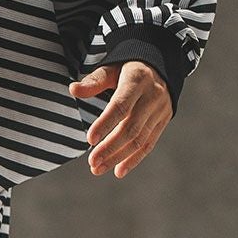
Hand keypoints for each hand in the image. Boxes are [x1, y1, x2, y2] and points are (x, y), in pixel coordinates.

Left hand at [68, 61, 170, 177]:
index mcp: (137, 81)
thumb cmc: (128, 69)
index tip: (89, 140)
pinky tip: (118, 170)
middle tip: (92, 162)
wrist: (161, 66)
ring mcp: (160, 110)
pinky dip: (133, 159)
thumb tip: (73, 89)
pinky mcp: (163, 121)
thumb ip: (94, 81)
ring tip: (98, 168)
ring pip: (139, 140)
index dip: (105, 124)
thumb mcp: (112, 68)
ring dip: (118, 157)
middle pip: (131, 128)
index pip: (121, 106)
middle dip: (110, 148)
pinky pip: (149, 144)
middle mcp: (152, 97)